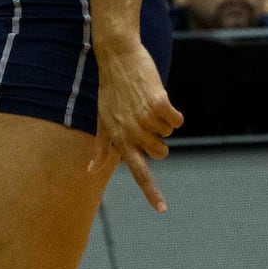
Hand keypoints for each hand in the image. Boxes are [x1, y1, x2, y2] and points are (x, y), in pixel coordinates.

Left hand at [90, 43, 182, 211]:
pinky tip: (159, 98)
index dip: (151, 193)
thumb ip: (100, 147)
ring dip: (164, 121)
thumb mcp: (101, 120)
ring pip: (169, 133)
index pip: (138, 173)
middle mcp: (131, 133)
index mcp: (118, 140)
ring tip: (147, 103)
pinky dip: (173, 112)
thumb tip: (90, 171)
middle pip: (161, 153)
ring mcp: (144, 119)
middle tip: (145, 117)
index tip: (163, 210)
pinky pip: (177, 120)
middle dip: (159, 139)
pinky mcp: (158, 103)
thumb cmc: (110, 90)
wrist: (117, 58)